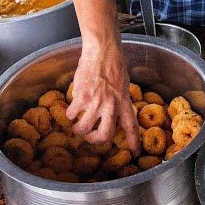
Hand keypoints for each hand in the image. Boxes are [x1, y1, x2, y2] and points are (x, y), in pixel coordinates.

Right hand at [67, 40, 141, 155]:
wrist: (102, 50)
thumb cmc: (113, 63)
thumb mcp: (123, 84)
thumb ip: (118, 99)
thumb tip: (112, 111)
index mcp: (124, 102)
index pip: (131, 127)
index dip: (134, 142)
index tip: (136, 153)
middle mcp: (111, 106)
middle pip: (104, 135)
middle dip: (94, 140)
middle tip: (89, 137)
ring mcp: (96, 102)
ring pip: (84, 128)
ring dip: (77, 129)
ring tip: (75, 125)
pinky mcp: (81, 97)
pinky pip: (72, 114)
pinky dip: (69, 114)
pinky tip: (70, 109)